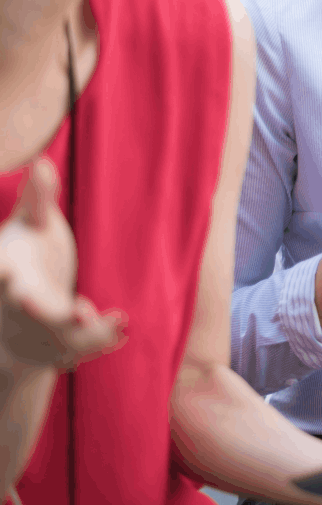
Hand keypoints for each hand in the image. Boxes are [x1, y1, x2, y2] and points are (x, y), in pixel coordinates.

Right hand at [0, 158, 126, 370]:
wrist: (17, 312)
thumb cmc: (24, 256)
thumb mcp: (28, 226)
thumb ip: (36, 199)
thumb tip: (40, 161)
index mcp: (9, 271)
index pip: (0, 273)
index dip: (1, 275)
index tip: (6, 273)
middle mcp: (18, 303)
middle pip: (23, 308)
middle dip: (37, 309)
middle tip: (50, 305)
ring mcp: (37, 328)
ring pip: (58, 333)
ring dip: (82, 331)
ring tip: (111, 321)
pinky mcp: (56, 343)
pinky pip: (78, 347)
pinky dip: (98, 341)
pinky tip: (123, 329)